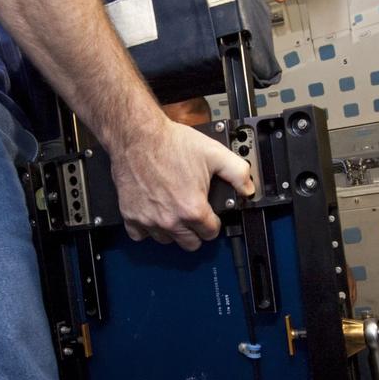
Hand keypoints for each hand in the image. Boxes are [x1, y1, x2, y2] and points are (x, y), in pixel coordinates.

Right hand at [110, 119, 254, 250]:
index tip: (209, 215)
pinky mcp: (130, 216)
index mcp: (193, 209)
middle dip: (196, 231)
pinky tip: (153, 214)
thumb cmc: (170, 143)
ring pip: (166, 240)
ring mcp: (148, 220)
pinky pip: (139, 235)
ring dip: (172, 230)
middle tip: (194, 214)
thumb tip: (248, 189)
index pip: (211, 233)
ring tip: (174, 211)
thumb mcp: (214, 153)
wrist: (138, 136)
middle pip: (190, 243)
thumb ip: (238, 173)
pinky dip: (146, 229)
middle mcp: (170, 219)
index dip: (213, 223)